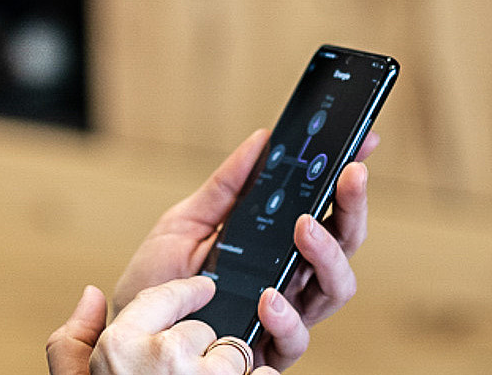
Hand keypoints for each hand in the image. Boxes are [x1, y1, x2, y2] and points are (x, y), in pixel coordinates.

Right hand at [46, 278, 282, 374]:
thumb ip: (74, 342)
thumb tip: (92, 295)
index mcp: (119, 348)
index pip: (161, 298)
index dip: (186, 292)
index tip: (203, 289)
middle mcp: (162, 358)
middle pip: (202, 331)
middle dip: (200, 353)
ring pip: (234, 354)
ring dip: (227, 374)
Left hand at [108, 129, 376, 368]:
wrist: (129, 325)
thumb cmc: (159, 281)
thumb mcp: (186, 222)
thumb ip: (226, 187)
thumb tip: (261, 141)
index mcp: (278, 245)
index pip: (327, 210)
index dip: (349, 180)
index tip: (362, 144)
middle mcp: (290, 278)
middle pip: (345, 244)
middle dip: (352, 207)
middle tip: (346, 176)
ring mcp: (284, 315)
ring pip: (336, 288)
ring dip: (328, 254)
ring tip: (304, 228)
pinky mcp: (267, 350)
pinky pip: (296, 338)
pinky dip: (287, 318)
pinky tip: (270, 298)